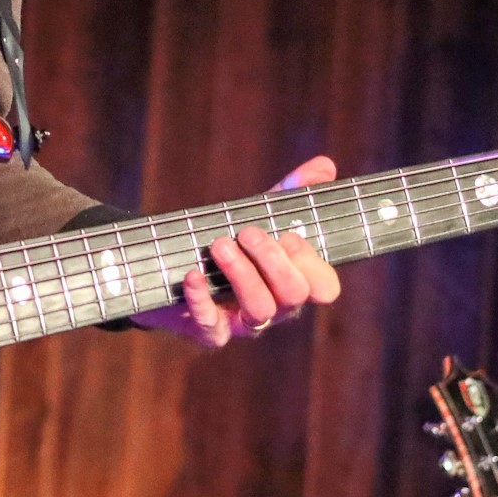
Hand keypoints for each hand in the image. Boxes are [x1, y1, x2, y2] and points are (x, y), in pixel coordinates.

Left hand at [134, 155, 341, 343]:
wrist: (172, 270)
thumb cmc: (231, 243)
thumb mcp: (260, 215)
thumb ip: (291, 192)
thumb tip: (325, 164)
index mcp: (293, 281)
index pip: (324, 287)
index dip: (312, 263)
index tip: (289, 236)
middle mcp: (275, 308)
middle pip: (293, 296)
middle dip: (273, 261)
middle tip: (247, 233)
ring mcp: (243, 323)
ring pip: (259, 311)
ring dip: (242, 274)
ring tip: (218, 245)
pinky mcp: (209, 331)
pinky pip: (211, 326)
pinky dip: (202, 299)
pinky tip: (193, 274)